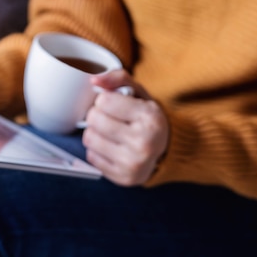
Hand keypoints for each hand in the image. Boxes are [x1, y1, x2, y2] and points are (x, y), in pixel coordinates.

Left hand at [82, 69, 168, 185]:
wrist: (166, 149)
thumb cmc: (146, 117)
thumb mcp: (139, 92)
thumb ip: (117, 78)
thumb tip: (94, 80)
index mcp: (150, 117)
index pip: (104, 101)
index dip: (105, 100)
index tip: (115, 105)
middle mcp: (144, 142)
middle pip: (94, 119)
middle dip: (97, 115)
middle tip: (110, 118)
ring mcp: (134, 163)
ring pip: (89, 139)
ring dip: (95, 132)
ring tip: (110, 132)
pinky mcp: (124, 178)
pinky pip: (91, 158)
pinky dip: (97, 150)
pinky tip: (112, 147)